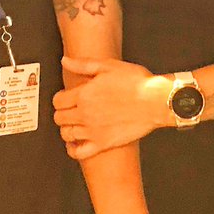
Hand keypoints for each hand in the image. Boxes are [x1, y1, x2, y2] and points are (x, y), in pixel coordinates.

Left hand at [54, 58, 170, 158]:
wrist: (156, 101)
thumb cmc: (137, 83)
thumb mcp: (109, 66)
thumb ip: (84, 64)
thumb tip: (65, 61)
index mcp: (84, 95)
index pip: (58, 101)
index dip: (60, 98)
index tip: (65, 98)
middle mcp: (85, 114)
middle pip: (59, 118)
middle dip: (62, 113)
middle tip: (69, 110)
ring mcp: (93, 131)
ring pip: (66, 134)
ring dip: (66, 129)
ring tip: (73, 124)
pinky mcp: (103, 143)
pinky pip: (79, 153)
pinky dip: (73, 150)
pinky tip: (75, 144)